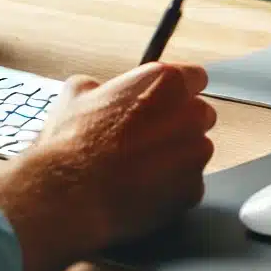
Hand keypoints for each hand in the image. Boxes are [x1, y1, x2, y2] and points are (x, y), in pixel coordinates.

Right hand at [0, 62, 215, 270]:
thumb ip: (100, 86)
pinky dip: (173, 188)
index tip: (164, 101)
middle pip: (200, 114)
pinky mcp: (193, 189)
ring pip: (196, 150)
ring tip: (141, 168)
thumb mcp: (76, 93)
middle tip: (148, 136)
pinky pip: (189, 184)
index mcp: (165, 81)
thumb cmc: (74, 140)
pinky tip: (143, 189)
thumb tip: (97, 90)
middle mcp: (189, 113)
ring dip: (177, 156)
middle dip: (180, 123)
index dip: (176, 91)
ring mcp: (195, 153)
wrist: (71, 193)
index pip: (194, 77)